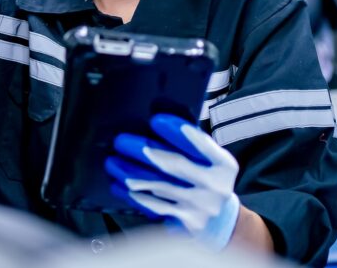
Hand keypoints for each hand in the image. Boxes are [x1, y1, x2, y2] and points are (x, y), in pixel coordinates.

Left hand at [106, 114, 240, 250]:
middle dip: (144, 150)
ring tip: (112, 162)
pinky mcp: (184, 222)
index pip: (200, 145)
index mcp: (223, 164)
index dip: (178, 132)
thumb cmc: (210, 178)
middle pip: (175, 165)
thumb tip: (159, 114)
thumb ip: (193, 141)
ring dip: (131, 173)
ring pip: (159, 186)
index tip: (156, 120)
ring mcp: (199, 206)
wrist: (221, 220)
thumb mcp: (213, 159)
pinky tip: (120, 185)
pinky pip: (154, 207)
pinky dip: (135, 195)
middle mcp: (214, 186)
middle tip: (122, 141)